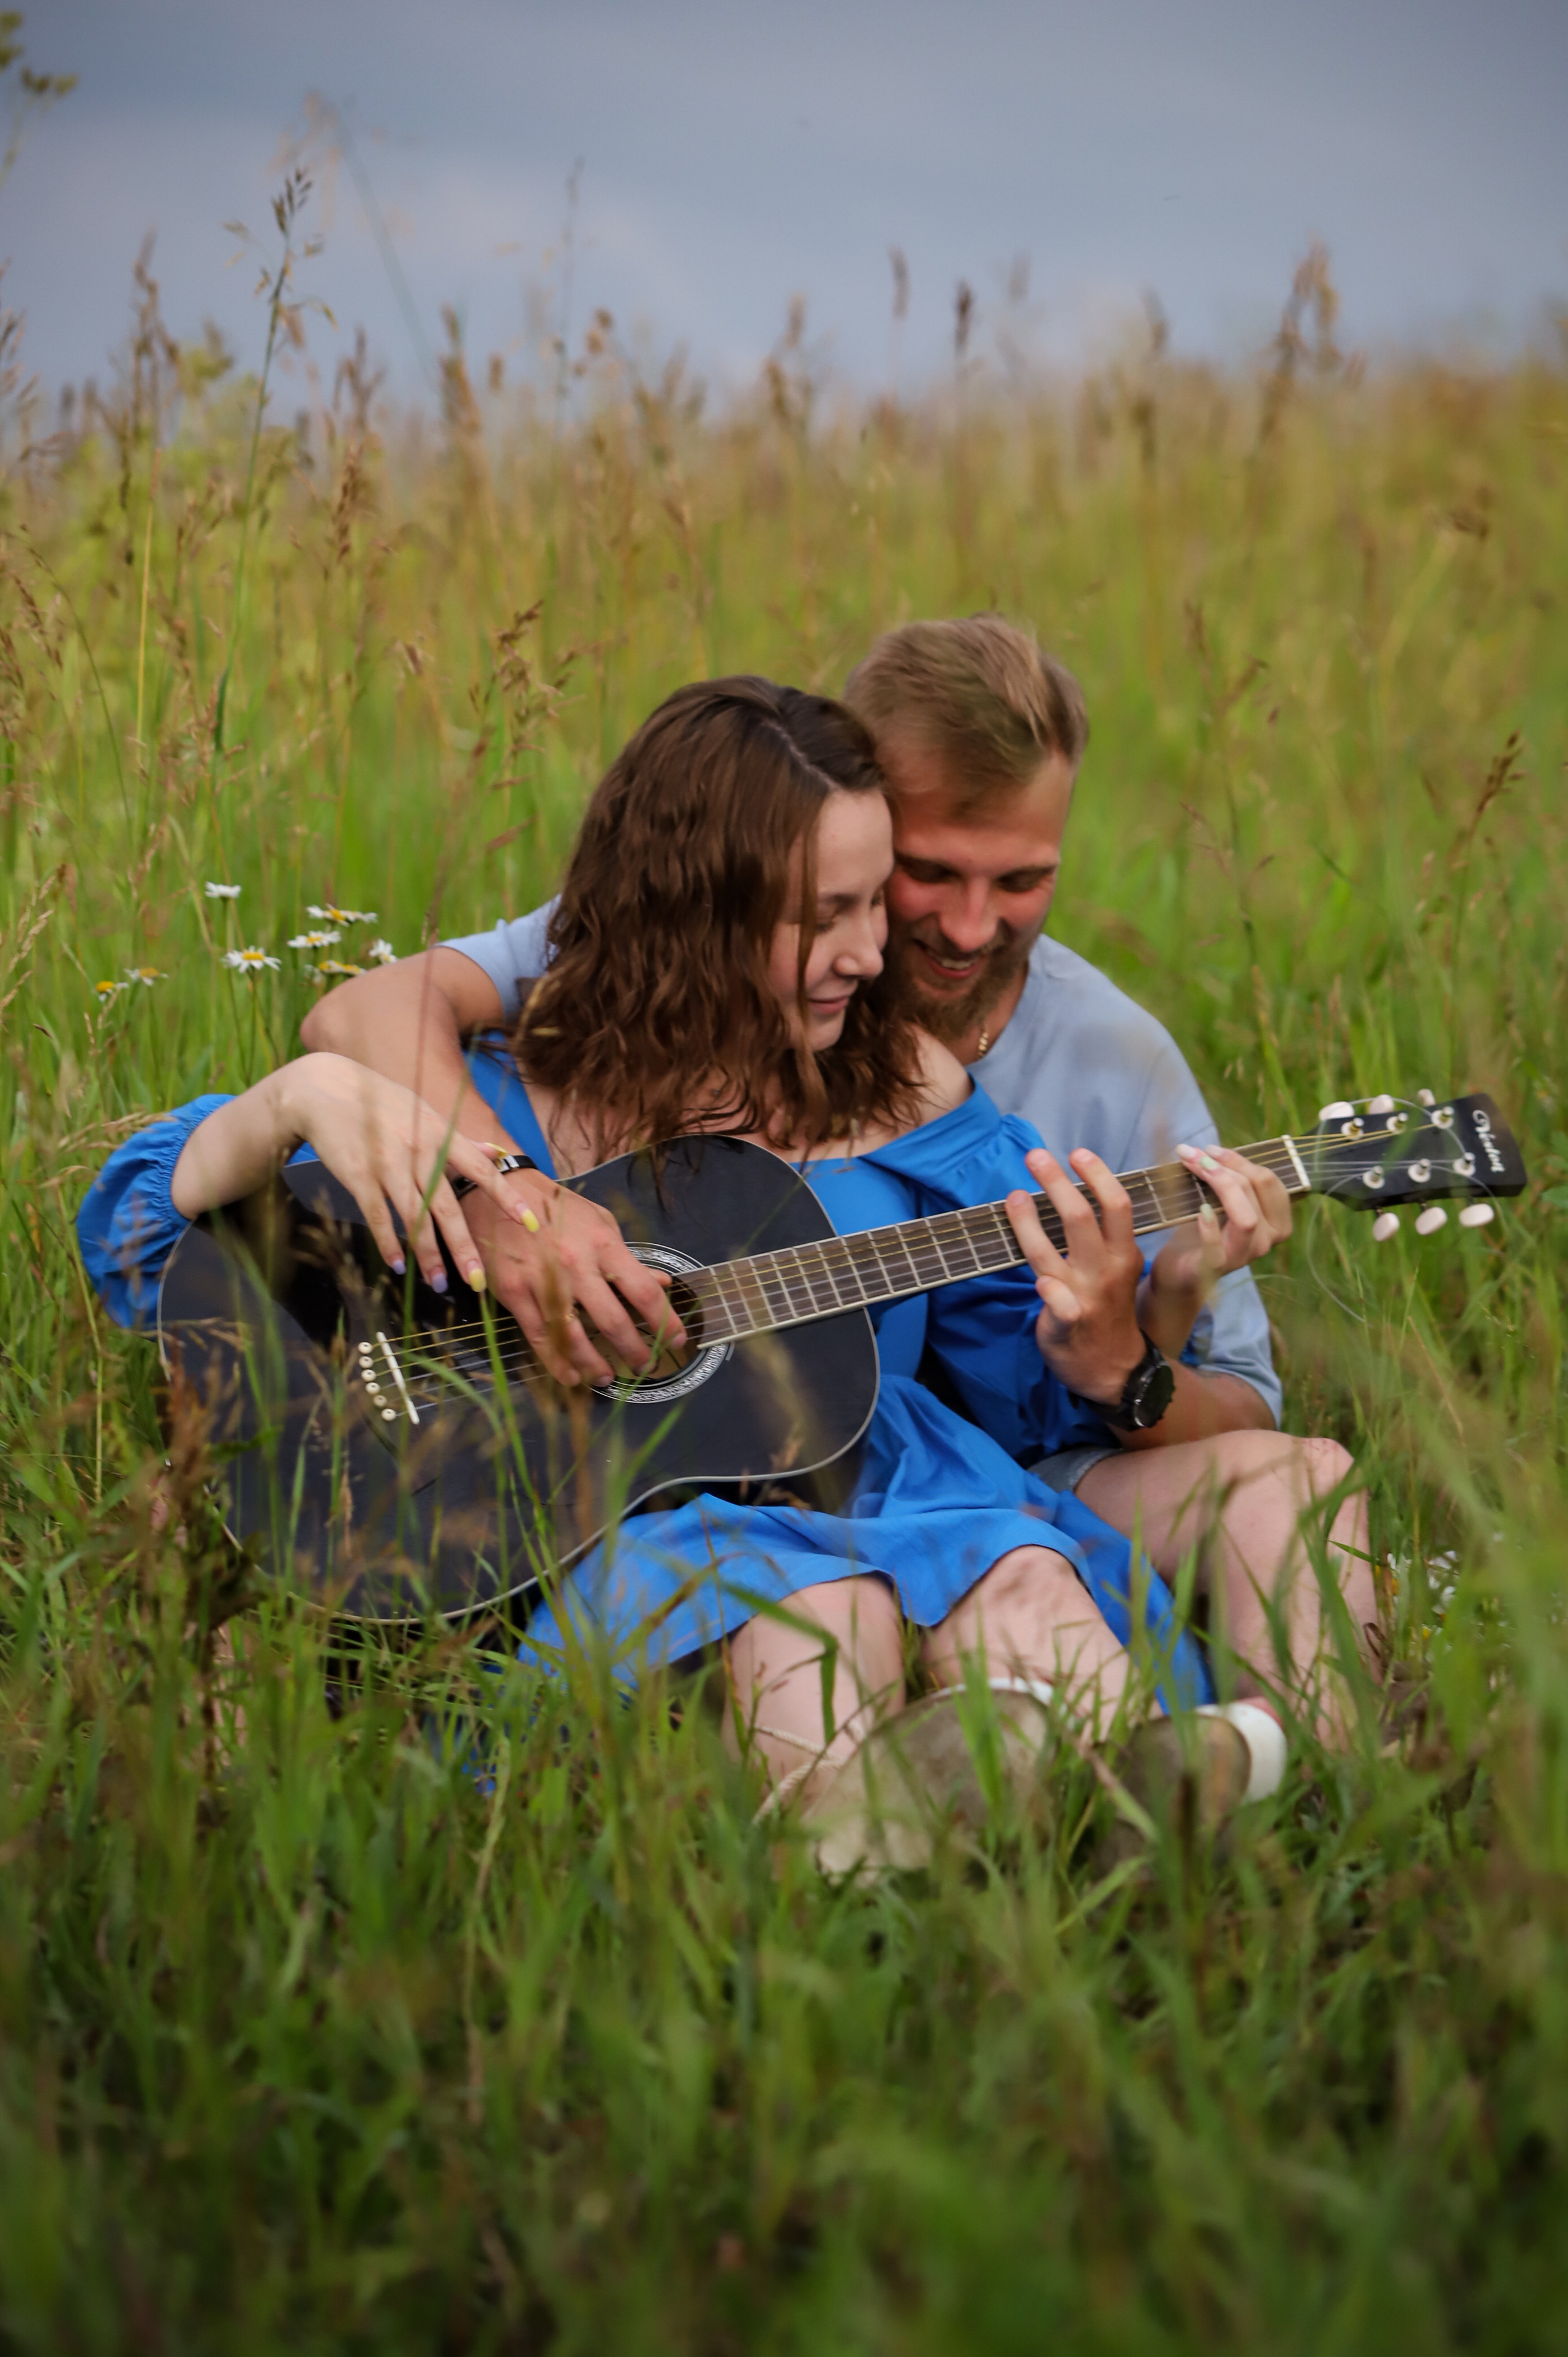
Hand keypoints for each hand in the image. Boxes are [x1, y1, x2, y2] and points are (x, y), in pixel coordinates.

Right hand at [270, 1054, 536, 1292]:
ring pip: (414, 1217)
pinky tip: (398, 1265)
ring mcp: (389, 1164)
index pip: (482, 1170)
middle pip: (447, 1207)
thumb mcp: (425, 1113)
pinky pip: (378, 1215)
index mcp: (441, 1135)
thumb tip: (495, 1152)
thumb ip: (459, 1139)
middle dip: (464, 1247)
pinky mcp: (360, 1175)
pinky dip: (389, 1242)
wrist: (325, 1088)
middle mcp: (419, 1151)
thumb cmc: (380, 1103)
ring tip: (439, 1284)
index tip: (531, 1224)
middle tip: (478, 1281)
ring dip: (427, 1255)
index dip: (508, 1198)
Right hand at [462, 1178, 685, 1386]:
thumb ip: (629, 1257)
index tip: (678, 1340)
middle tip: (646, 1366)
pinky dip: (557, 1363)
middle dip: (634, 1351)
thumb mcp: (600, 1223)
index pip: (643, 1291)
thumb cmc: (557, 1209)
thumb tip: (663, 1283)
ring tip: (608, 1377)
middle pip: (612, 1321)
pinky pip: (539, 1337)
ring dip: (594, 1365)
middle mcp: (575, 1265)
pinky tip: (571, 1377)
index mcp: (603, 1245)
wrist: (500, 1192)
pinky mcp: (514, 1293)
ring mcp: (543, 1282)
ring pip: (573, 1337)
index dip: (665, 1321)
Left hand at [1004, 1147, 1147, 1405]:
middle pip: (1081, 1217)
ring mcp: (1085, 1298)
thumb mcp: (1118, 1270)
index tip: (1077, 1153)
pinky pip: (1056, 1303)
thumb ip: (1100, 1238)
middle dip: (1056, 1182)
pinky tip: (1036, 1279)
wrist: (1115, 1370)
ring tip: (1014, 1195)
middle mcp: (1106, 1271)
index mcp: (1124, 1254)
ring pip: (1050, 1251)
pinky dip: (1046, 1288)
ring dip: (1027, 1220)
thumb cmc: (1109, 1311)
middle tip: (1035, 1156)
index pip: (1116, 1205)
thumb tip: (1070, 1193)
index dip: (1097, 1175)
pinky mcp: (1065, 1324)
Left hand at [1138, 1144, 1292, 1354]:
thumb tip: (1210, 1149)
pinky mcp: (1217, 1268)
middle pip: (1257, 1190)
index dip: (1240, 1160)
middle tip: (1191, 1153)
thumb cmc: (1200, 1231)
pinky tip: (1199, 1211)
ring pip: (1245, 1217)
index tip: (1209, 1149)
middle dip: (1224, 1166)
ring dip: (1219, 1185)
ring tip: (1193, 1169)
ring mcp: (1244, 1256)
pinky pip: (1219, 1248)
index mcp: (1275, 1220)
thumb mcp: (1218, 1200)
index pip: (1268, 1181)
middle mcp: (1267, 1239)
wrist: (1179, 1268)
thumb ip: (1226, 1179)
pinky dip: (1209, 1228)